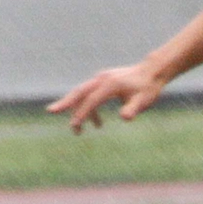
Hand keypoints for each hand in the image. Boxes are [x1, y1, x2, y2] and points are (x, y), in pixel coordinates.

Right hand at [46, 63, 164, 133]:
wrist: (152, 72)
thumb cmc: (148, 88)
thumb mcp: (143, 101)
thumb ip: (133, 109)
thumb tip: (125, 118)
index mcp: (110, 84)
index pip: (91, 100)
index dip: (82, 113)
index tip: (75, 126)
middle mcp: (102, 79)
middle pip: (79, 91)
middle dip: (65, 102)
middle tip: (51, 111)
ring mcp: (100, 79)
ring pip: (82, 94)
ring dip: (78, 111)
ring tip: (78, 131)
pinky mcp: (102, 82)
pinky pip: (90, 95)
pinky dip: (89, 109)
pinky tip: (97, 124)